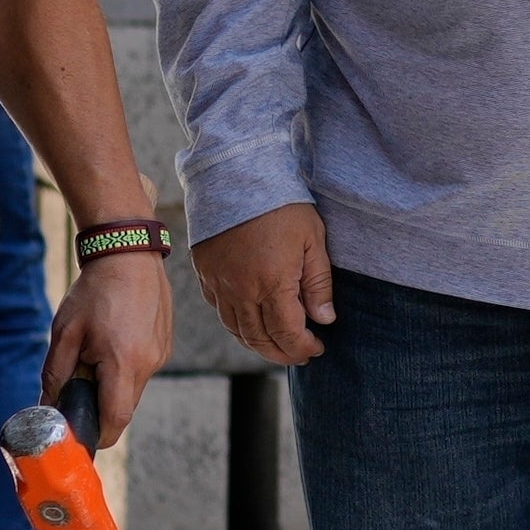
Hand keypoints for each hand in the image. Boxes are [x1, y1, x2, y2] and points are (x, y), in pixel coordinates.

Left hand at [44, 246, 173, 435]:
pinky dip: (125, 368)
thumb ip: (55, 374)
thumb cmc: (95, 291)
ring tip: (95, 354)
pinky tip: (112, 342)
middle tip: (78, 393)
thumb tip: (46, 406)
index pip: (115, 420)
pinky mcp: (164, 346)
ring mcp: (160, 356)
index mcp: (123, 364)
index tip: (80, 437)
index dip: (97, 435)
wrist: (128, 254)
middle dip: (100, 408)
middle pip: (124, 408)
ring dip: (112, 385)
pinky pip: (142, 370)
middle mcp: (148, 365)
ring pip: (133, 389)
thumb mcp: (65, 333)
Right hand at [195, 204, 334, 368]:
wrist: (236, 176)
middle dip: (282, 353)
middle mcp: (242, 291)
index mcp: (272, 283)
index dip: (303, 348)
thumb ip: (319, 284)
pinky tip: (252, 324)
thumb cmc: (282, 204)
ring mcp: (219, 284)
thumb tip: (325, 320)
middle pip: (260, 339)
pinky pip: (220, 312)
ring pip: (237, 330)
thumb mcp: (314, 240)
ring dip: (259, 345)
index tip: (317, 348)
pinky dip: (237, 326)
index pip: (288, 334)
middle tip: (300, 354)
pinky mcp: (205, 274)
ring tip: (278, 345)